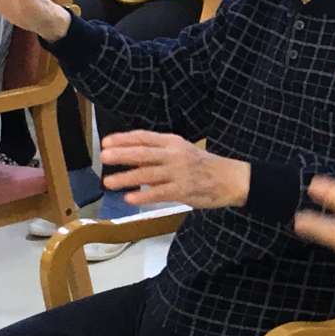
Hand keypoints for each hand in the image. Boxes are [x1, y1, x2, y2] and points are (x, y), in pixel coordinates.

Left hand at [99, 131, 250, 208]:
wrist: (231, 178)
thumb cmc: (204, 165)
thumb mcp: (182, 151)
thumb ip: (159, 154)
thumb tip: (132, 159)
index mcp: (173, 142)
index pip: (143, 137)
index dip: (123, 139)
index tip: (106, 142)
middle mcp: (174, 155)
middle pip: (143, 153)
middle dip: (121, 154)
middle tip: (103, 156)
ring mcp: (178, 173)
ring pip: (147, 174)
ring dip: (126, 178)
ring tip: (109, 182)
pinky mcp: (183, 191)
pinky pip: (159, 193)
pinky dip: (143, 196)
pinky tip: (130, 198)